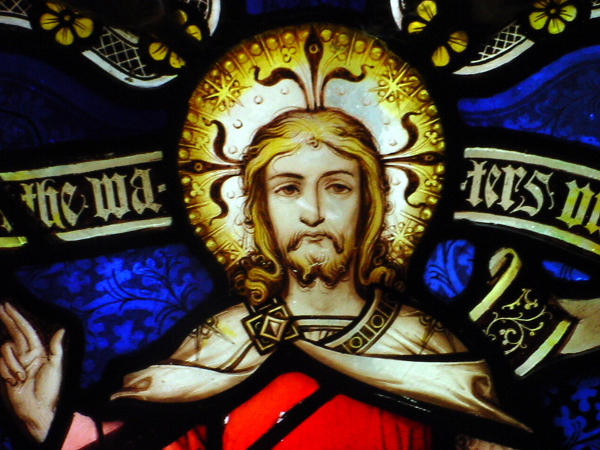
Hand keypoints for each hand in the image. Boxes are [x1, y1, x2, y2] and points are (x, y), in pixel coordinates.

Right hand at [0, 303, 63, 441]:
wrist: (37, 409)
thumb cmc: (50, 389)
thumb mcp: (56, 366)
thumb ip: (56, 347)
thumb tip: (61, 328)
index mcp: (38, 349)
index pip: (25, 329)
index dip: (17, 316)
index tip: (8, 305)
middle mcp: (24, 353)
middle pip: (13, 332)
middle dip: (7, 319)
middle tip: (0, 306)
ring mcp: (13, 362)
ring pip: (5, 350)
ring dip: (11, 365)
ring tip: (21, 378)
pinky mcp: (4, 372)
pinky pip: (1, 364)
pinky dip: (6, 372)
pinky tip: (14, 382)